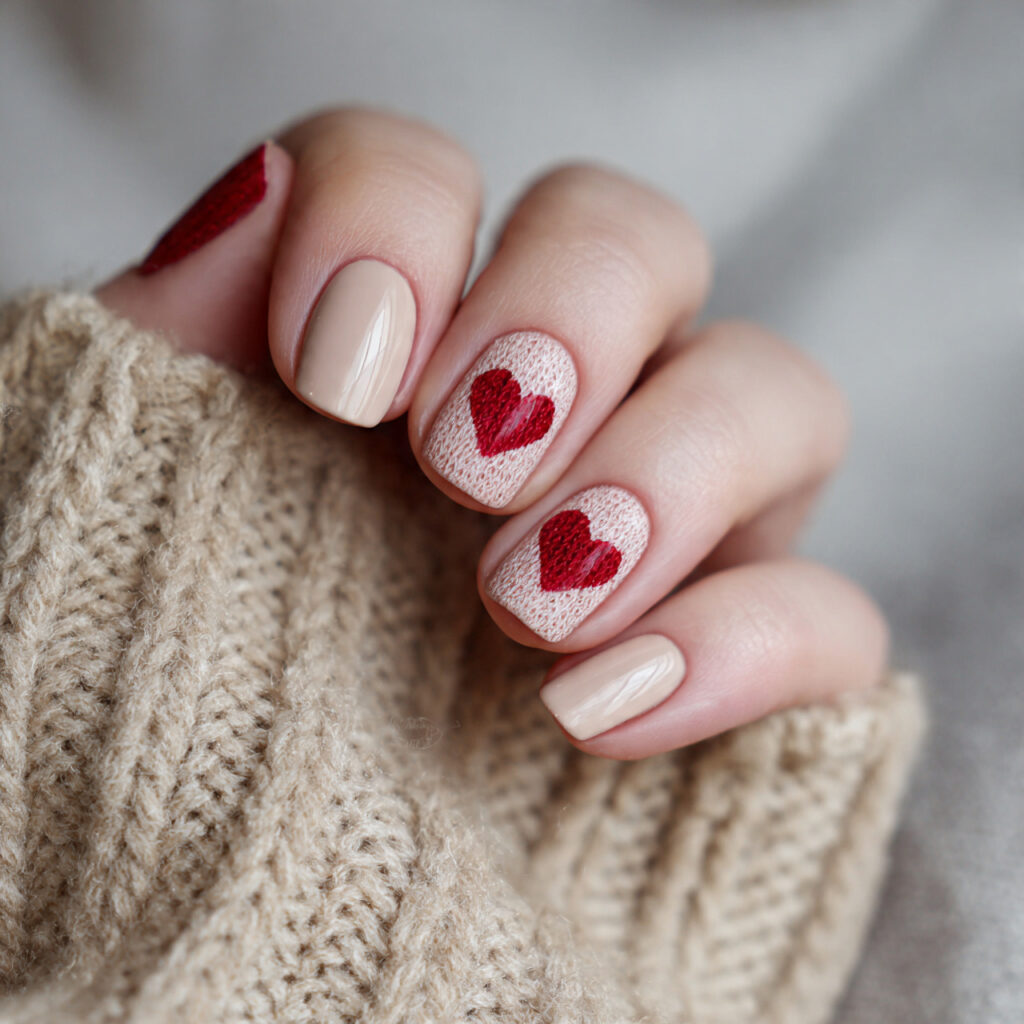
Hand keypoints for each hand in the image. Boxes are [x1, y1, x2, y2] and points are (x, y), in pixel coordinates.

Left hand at [98, 108, 887, 758]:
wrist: (227, 957)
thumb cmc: (133, 738)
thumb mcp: (112, 520)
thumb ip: (163, 350)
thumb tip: (259, 198)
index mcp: (380, 356)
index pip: (425, 179)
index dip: (401, 217)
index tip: (338, 369)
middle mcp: (536, 421)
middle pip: (634, 241)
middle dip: (571, 314)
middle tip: (465, 462)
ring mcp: (654, 539)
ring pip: (772, 396)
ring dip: (674, 466)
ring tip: (531, 601)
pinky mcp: (735, 672)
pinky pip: (828, 614)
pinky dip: (750, 641)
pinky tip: (611, 709)